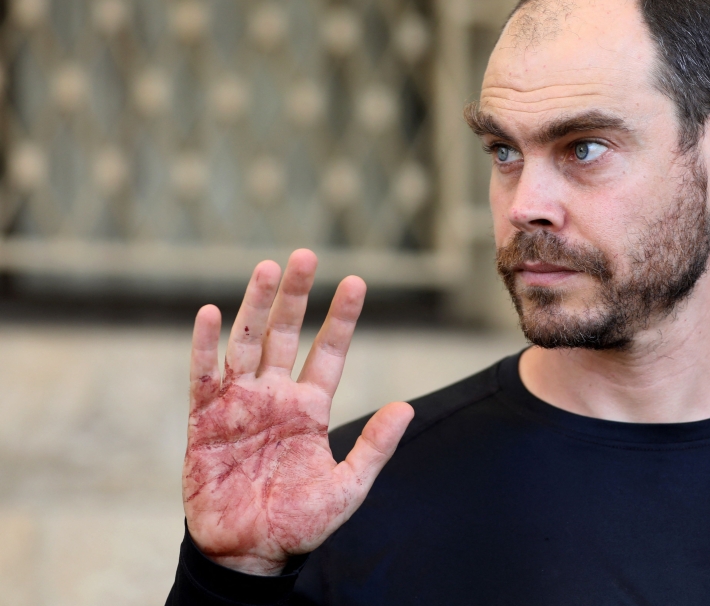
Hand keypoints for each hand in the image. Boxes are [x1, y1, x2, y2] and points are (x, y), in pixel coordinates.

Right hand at [182, 249, 413, 575]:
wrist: (248, 554)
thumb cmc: (299, 524)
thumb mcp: (347, 487)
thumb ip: (374, 446)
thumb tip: (408, 407)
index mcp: (310, 409)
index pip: (330, 352)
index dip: (342, 318)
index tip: (357, 281)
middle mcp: (276, 396)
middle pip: (287, 335)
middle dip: (297, 295)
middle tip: (306, 254)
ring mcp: (239, 403)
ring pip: (247, 342)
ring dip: (256, 306)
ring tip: (268, 268)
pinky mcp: (204, 418)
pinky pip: (202, 374)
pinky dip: (204, 344)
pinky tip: (210, 312)